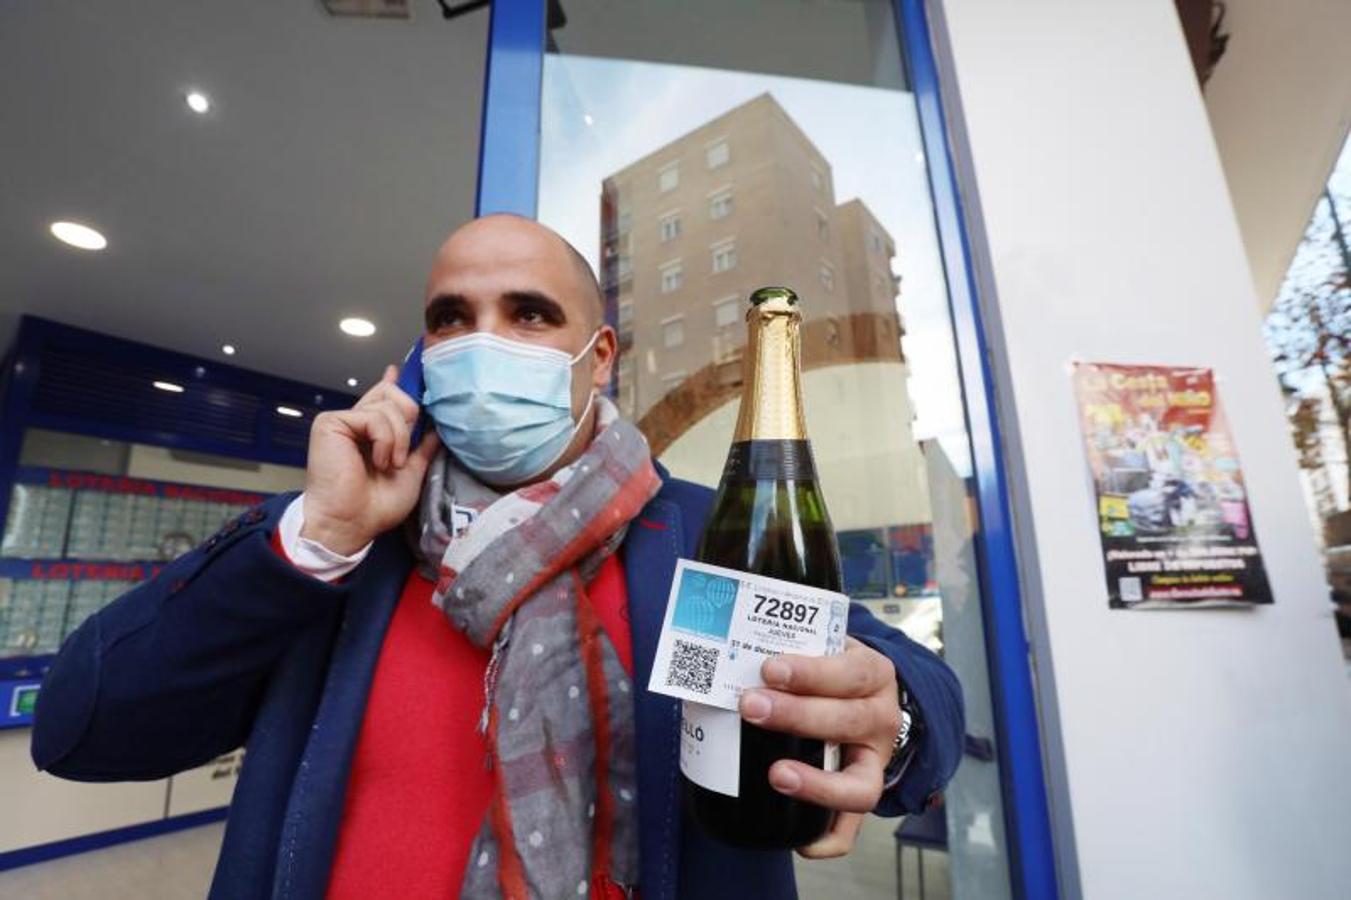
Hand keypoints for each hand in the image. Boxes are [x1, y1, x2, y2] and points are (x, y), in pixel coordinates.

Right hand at [301, 365, 439, 554]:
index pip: (384, 396)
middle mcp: (355, 422)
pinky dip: (385, 441)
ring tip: (388, 465)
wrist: (352, 523)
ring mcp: (342, 420)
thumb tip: (437, 429)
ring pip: (389, 406)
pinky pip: (374, 417)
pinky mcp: (331, 422)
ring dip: (399, 440)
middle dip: (409, 420)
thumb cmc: (375, 506)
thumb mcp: (411, 473)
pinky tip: (378, 461)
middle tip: (403, 453)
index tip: (400, 369)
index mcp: (370, 432)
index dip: (395, 383)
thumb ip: (422, 448)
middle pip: (392, 393)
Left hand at [738, 638, 900, 858]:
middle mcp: (882, 719)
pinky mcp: (863, 792)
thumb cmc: (832, 667)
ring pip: (860, 784)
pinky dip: (828, 839)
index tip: (770, 668)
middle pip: (848, 721)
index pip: (849, 672)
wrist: (865, 692)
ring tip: (777, 775)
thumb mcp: (823, 645)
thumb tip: (726, 652)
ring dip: (817, 783)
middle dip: (797, 715)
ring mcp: (876, 762)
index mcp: (873, 674)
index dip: (811, 672)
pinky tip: (801, 842)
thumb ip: (789, 646)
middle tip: (751, 706)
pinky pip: (852, 829)